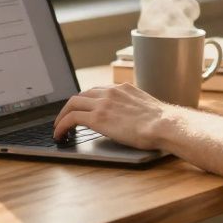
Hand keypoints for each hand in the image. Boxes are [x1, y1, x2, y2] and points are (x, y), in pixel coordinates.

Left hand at [53, 83, 174, 150]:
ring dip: (62, 115)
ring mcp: (103, 103)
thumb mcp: (145, 107)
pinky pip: (72, 118)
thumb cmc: (161, 122)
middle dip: (70, 107)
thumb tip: (132, 118)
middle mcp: (110, 92)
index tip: (82, 109)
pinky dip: (62, 125)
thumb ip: (133, 108)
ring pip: (72, 103)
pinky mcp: (97, 117)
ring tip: (59, 128)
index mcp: (122, 88)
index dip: (85, 101)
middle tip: (65, 118)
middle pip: (81, 95)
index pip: (96, 90)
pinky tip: (60, 134)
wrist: (164, 125)